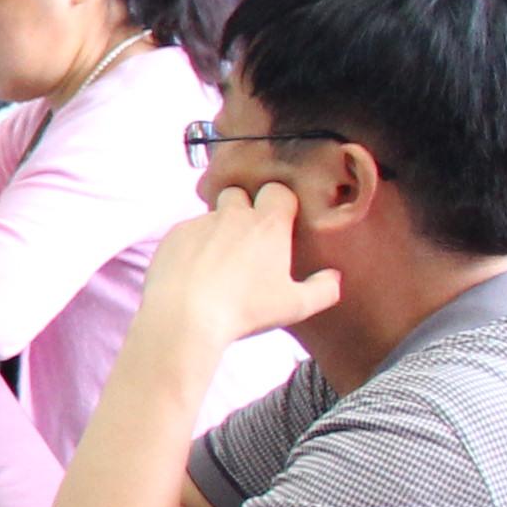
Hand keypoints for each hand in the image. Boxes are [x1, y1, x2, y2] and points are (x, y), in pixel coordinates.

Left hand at [143, 178, 341, 343]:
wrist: (183, 316)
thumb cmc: (244, 310)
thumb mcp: (296, 306)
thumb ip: (324, 289)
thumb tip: (334, 277)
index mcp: (267, 224)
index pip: (278, 191)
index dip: (280, 203)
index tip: (280, 222)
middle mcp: (232, 215)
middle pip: (238, 193)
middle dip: (243, 207)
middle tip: (247, 239)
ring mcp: (198, 223)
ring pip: (211, 215)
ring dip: (216, 229)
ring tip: (218, 262)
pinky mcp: (172, 236)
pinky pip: (186, 232)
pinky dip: (192, 245)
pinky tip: (193, 271)